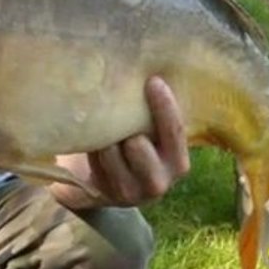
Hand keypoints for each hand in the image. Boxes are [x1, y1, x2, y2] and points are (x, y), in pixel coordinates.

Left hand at [53, 76, 190, 208]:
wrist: (103, 184)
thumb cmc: (134, 145)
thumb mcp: (152, 134)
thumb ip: (155, 116)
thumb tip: (150, 73)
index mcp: (178, 163)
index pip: (174, 132)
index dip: (165, 106)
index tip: (153, 80)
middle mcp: (158, 182)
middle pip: (137, 144)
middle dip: (124, 125)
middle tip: (117, 112)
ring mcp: (129, 193)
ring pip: (110, 151)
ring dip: (103, 135)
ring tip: (103, 129)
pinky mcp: (103, 195)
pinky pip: (92, 160)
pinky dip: (90, 147)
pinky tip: (91, 143)